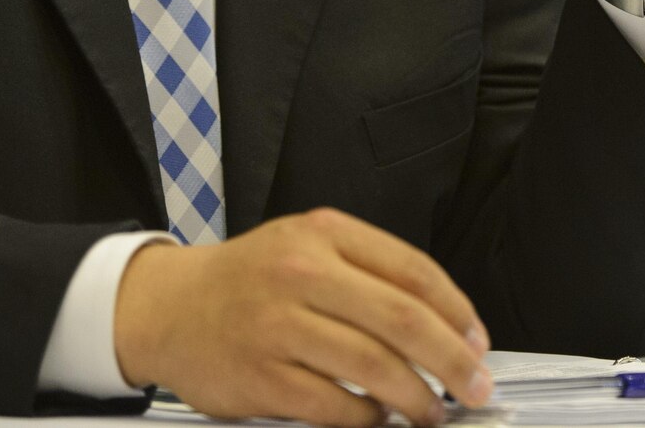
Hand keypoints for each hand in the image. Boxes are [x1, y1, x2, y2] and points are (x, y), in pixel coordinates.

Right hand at [113, 208, 492, 424]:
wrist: (167, 307)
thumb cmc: (250, 281)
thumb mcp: (308, 247)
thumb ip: (370, 272)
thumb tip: (446, 325)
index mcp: (324, 234)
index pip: (413, 271)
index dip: (457, 311)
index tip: (478, 342)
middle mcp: (301, 272)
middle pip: (402, 319)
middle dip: (451, 360)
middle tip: (476, 386)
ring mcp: (277, 325)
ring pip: (372, 365)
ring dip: (415, 397)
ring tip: (432, 411)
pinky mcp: (259, 376)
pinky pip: (331, 405)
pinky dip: (364, 417)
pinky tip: (376, 418)